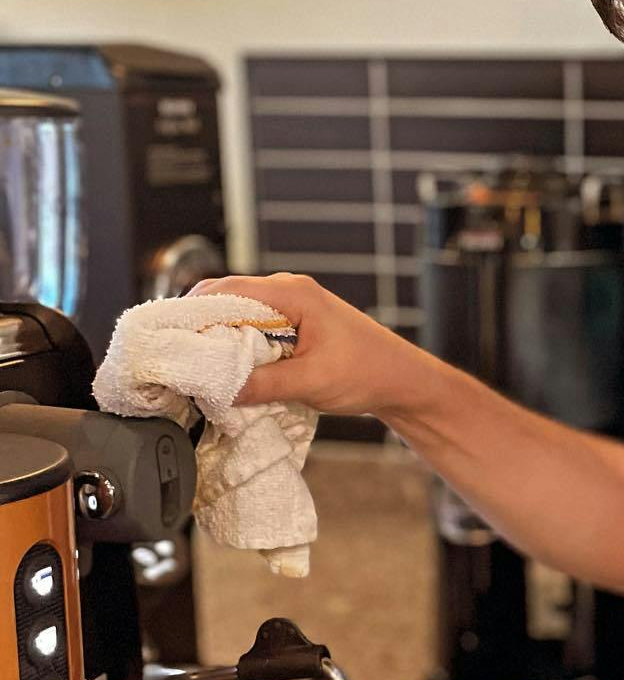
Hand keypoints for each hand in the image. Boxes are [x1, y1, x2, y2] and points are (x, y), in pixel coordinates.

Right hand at [188, 273, 430, 418]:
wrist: (401, 382)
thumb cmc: (368, 372)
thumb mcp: (311, 381)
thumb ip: (262, 384)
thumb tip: (215, 389)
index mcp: (293, 293)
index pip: (226, 290)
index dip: (191, 311)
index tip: (166, 338)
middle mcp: (288, 292)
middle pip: (225, 302)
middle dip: (199, 329)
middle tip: (175, 359)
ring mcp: (291, 309)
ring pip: (237, 319)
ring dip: (218, 342)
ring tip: (196, 369)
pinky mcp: (293, 328)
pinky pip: (253, 333)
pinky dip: (237, 349)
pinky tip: (228, 372)